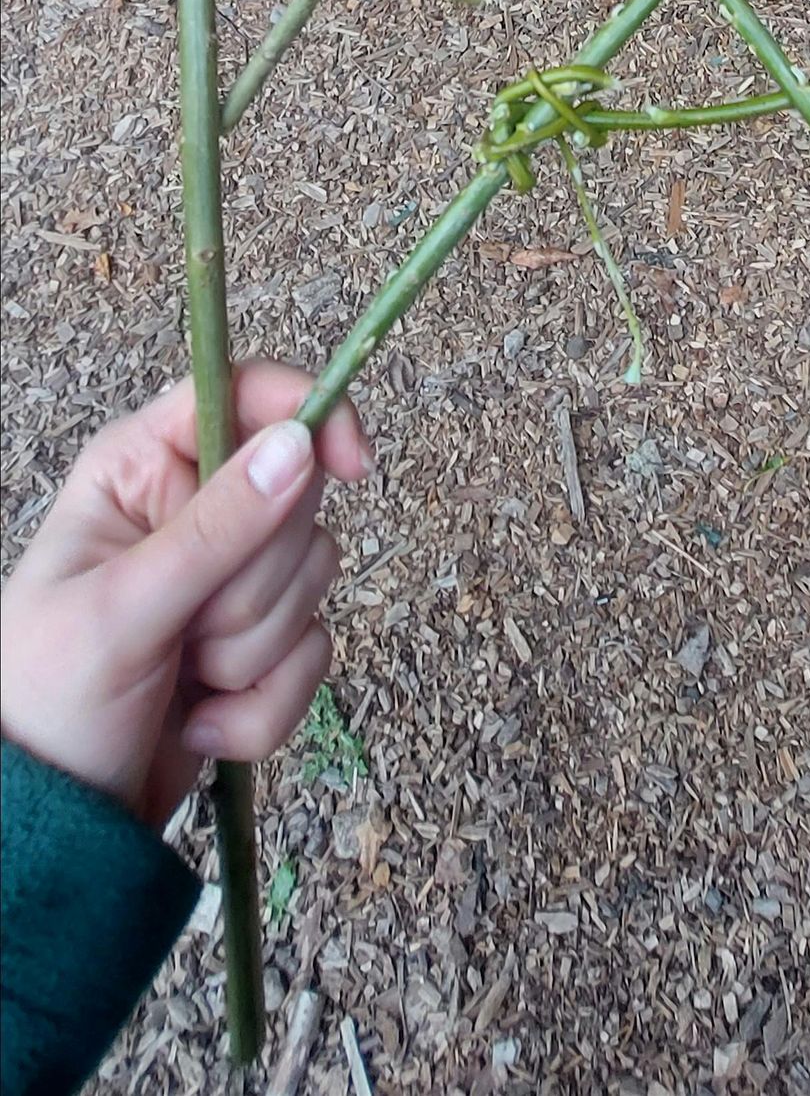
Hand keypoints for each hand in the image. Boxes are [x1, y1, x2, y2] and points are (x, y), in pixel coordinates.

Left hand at [0, 364, 370, 827]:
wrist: (54, 824)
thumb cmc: (49, 698)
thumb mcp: (123, 608)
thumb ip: (217, 529)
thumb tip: (300, 443)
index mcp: (143, 470)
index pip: (244, 396)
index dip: (307, 415)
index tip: (350, 465)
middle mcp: (192, 511)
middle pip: (295, 501)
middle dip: (253, 587)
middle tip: (187, 630)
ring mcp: (228, 581)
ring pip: (314, 582)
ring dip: (253, 653)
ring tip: (183, 679)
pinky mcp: (256, 649)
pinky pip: (313, 655)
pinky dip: (263, 706)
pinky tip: (201, 722)